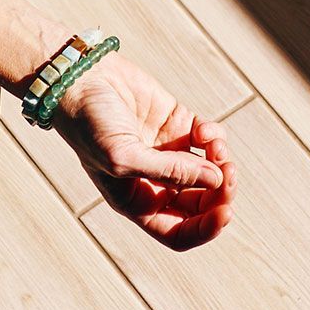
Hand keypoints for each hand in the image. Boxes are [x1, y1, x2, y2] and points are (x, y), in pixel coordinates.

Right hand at [49, 51, 235, 250]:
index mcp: (137, 201)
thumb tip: (217, 180)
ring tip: (215, 146)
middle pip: (202, 203)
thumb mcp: (123, 156)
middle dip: (220, 193)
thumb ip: (170, 172)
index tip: (224, 212)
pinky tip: (203, 129)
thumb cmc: (88, 124)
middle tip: (229, 174)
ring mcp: (168, 151)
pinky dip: (214, 136)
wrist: (79, 78)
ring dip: (222, 162)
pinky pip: (209, 139)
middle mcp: (155, 181)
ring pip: (212, 171)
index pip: (179, 231)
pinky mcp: (177, 123)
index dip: (205, 229)